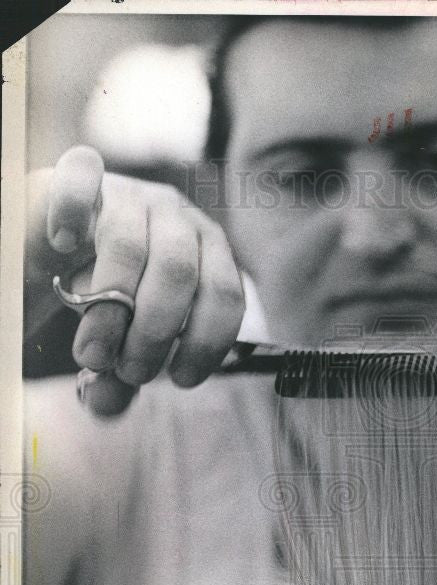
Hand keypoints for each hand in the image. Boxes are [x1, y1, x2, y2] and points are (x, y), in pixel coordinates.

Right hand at [26, 146, 244, 414]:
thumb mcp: (121, 343)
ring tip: (92, 354)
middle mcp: (176, 217)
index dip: (207, 342)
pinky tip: (62, 247)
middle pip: (178, 273)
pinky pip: (82, 175)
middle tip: (131, 371)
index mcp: (206, 253)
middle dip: (155, 334)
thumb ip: (120, 374)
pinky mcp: (81, 175)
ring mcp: (129, 192)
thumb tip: (106, 402)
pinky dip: (70, 213)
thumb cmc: (102, 298)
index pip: (226, 294)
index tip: (180, 378)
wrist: (54, 244)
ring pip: (128, 245)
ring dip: (109, 310)